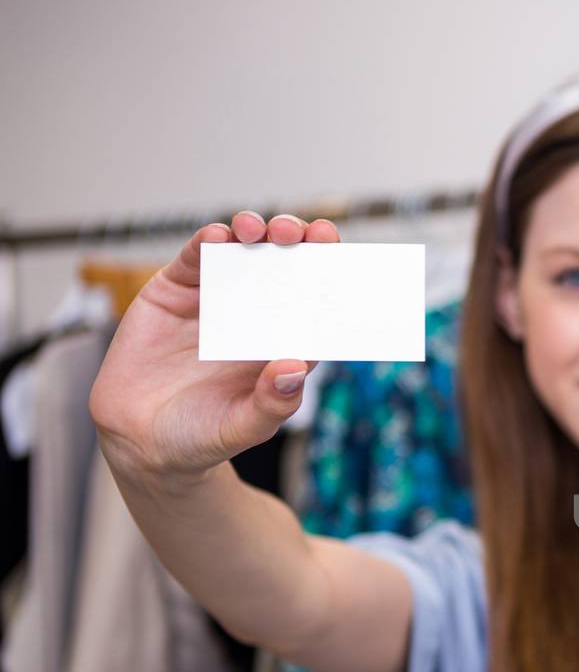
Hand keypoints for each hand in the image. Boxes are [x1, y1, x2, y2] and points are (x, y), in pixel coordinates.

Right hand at [89, 211, 337, 480]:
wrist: (140, 440)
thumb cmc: (202, 436)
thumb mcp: (243, 427)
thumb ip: (273, 402)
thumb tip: (297, 367)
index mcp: (283, 344)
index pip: (316, 306)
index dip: (331, 281)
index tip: (344, 263)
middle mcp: (255, 316)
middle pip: (287, 268)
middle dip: (302, 245)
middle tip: (312, 234)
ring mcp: (216, 299)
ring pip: (244, 253)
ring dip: (258, 233)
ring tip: (266, 230)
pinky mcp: (175, 291)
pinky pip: (194, 259)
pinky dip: (207, 242)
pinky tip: (218, 237)